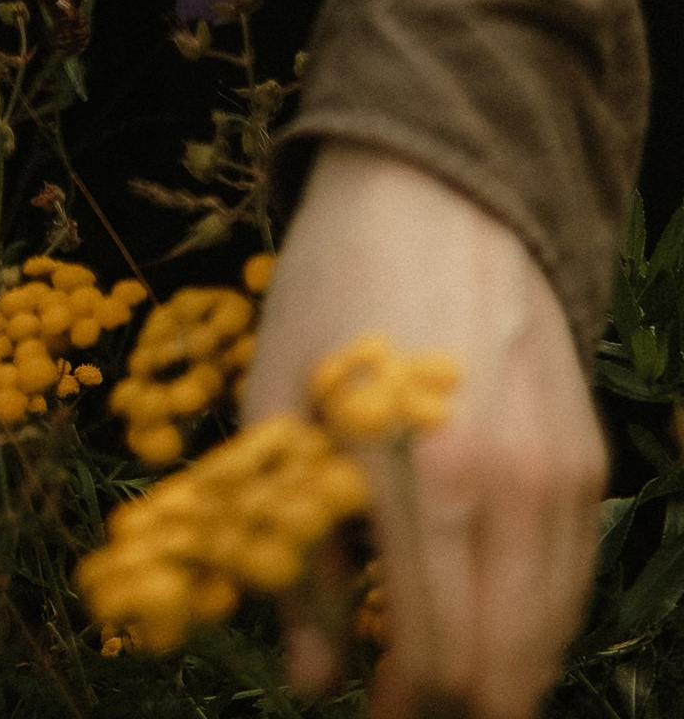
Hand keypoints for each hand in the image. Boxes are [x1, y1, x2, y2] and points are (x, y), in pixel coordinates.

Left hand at [243, 142, 604, 717]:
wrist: (435, 193)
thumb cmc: (332, 291)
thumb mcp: (274, 403)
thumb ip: (292, 548)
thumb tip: (308, 672)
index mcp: (415, 476)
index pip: (434, 654)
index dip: (403, 703)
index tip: (364, 705)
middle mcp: (503, 487)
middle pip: (505, 666)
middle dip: (453, 702)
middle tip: (401, 698)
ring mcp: (557, 475)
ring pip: (549, 634)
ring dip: (500, 670)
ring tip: (440, 664)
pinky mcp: (585, 458)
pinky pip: (573, 577)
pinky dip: (536, 618)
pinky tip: (488, 614)